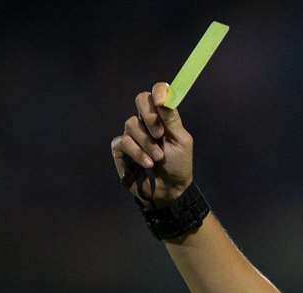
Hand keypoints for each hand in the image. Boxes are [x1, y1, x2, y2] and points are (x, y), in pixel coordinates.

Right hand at [110, 82, 193, 208]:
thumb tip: (165, 95)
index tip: (161, 102)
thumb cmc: (178, 165)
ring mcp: (131, 133)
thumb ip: (172, 119)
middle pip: (140, 100)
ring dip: (147, 144)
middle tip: (160, 135)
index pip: (156, 93)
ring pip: (132, 124)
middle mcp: (145, 121)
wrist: (170, 190)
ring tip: (158, 159)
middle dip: (150, 117)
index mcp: (162, 116)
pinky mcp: (120, 148)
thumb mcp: (181, 142)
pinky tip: (147, 164)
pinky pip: (124, 142)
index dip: (158, 92)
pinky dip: (137, 154)